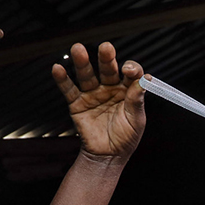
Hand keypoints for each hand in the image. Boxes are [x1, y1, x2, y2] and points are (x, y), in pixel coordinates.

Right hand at [53, 42, 146, 157]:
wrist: (108, 156)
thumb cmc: (126, 138)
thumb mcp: (136, 120)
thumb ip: (137, 100)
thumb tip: (145, 80)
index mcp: (127, 90)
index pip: (130, 73)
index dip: (131, 69)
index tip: (129, 70)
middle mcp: (110, 88)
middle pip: (108, 69)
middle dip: (106, 59)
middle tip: (106, 48)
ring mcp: (93, 94)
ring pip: (87, 75)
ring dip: (82, 62)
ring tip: (78, 49)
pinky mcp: (77, 103)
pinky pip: (69, 89)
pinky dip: (63, 79)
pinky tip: (58, 69)